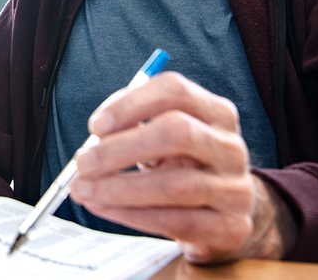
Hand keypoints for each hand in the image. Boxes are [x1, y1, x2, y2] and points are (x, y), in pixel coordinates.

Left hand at [68, 72, 295, 262]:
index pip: (175, 90)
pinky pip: (176, 222)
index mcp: (215, 111)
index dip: (131, 104)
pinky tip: (104, 208)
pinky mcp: (230, 227)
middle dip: (121, 148)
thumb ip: (133, 123)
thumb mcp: (163, 135)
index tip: (95, 126)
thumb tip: (96, 134)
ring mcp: (235, 188)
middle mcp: (230, 145)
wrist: (224, 214)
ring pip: (174, 184)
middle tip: (82, 162)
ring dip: (118, 188)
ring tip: (83, 189)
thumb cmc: (181, 164)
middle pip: (178, 132)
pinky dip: (131, 215)